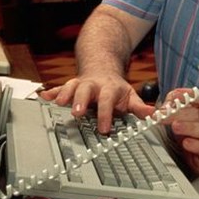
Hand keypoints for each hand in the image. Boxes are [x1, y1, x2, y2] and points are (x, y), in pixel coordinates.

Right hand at [40, 74, 154, 133]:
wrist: (103, 68)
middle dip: (80, 101)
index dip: (106, 114)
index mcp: (109, 89)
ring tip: (58, 103)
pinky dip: (52, 92)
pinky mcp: (70, 86)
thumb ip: (140, 107)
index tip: (104, 129)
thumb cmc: (116, 89)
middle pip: (86, 90)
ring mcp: (81, 84)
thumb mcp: (130, 96)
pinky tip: (43, 96)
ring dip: (64, 94)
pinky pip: (60, 87)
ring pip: (71, 86)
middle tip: (76, 113)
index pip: (107, 101)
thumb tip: (154, 115)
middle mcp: (94, 85)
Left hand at [159, 88, 198, 174]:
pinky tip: (186, 143)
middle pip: (197, 113)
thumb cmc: (190, 135)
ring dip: (189, 127)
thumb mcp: (176, 121)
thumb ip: (162, 113)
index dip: (190, 95)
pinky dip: (196, 145)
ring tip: (175, 127)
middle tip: (165, 115)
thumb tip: (145, 108)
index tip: (175, 96)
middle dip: (180, 113)